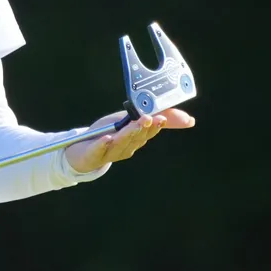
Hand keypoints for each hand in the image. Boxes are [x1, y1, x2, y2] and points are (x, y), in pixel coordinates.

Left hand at [64, 107, 195, 173]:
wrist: (80, 151)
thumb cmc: (108, 133)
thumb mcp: (130, 120)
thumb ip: (155, 117)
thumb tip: (190, 120)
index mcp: (135, 139)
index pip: (149, 132)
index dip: (157, 125)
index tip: (162, 116)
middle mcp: (125, 148)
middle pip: (136, 138)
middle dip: (145, 128)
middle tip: (152, 118)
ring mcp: (109, 152)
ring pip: (121, 143)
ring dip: (129, 133)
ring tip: (136, 122)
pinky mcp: (92, 155)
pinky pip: (98, 151)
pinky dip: (102, 145)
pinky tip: (106, 138)